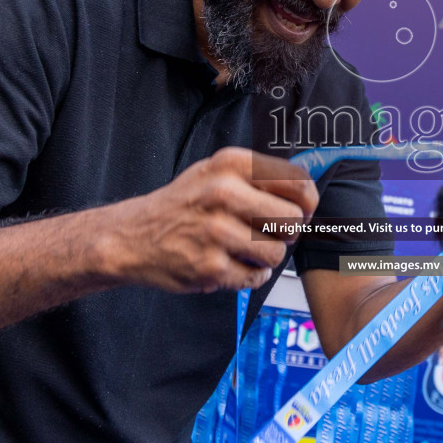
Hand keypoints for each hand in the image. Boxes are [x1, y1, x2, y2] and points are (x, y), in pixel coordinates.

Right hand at [102, 147, 317, 293]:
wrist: (132, 237)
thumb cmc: (183, 205)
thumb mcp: (215, 172)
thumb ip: (259, 176)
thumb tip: (310, 186)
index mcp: (230, 165)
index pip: (298, 183)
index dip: (308, 202)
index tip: (302, 210)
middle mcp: (223, 194)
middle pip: (293, 221)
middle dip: (287, 232)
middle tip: (269, 232)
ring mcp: (216, 232)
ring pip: (278, 253)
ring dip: (267, 257)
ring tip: (246, 249)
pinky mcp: (210, 267)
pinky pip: (256, 277)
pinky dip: (251, 275)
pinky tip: (233, 263)